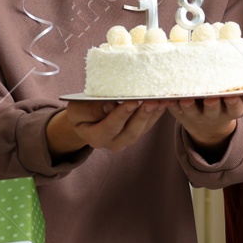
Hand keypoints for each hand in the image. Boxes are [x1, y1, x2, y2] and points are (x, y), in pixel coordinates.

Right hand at [47, 100, 166, 155]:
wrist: (87, 121)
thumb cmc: (81, 113)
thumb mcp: (77, 110)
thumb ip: (90, 110)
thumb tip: (109, 106)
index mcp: (96, 138)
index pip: (111, 127)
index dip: (122, 114)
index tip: (132, 101)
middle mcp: (114, 143)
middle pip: (131, 131)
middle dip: (143, 115)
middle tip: (153, 101)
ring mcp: (128, 139)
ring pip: (143, 128)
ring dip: (155, 113)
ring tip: (164, 100)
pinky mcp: (138, 132)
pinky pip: (150, 124)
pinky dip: (158, 112)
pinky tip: (166, 101)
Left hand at [167, 90, 242, 147]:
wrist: (206, 127)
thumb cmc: (227, 108)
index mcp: (228, 111)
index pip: (233, 108)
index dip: (233, 103)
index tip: (233, 96)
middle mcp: (211, 114)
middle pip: (212, 109)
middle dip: (212, 104)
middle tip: (211, 97)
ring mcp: (193, 114)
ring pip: (190, 110)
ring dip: (187, 104)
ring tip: (185, 98)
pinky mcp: (177, 112)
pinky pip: (171, 108)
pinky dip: (166, 102)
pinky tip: (163, 96)